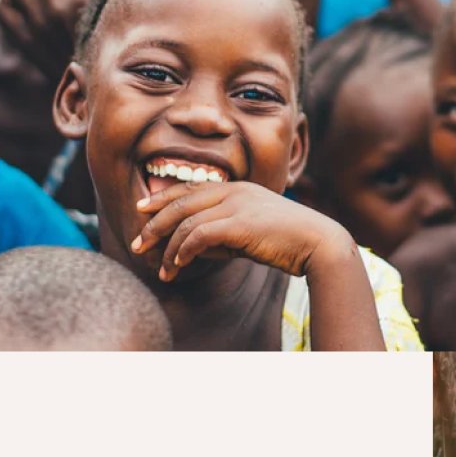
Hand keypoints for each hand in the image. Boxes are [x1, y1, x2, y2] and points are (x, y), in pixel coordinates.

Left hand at [131, 181, 355, 282]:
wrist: (318, 243)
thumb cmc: (287, 242)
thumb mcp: (249, 235)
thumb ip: (221, 236)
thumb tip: (189, 249)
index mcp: (238, 188)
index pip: (191, 189)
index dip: (162, 198)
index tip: (142, 210)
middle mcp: (235, 191)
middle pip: (181, 202)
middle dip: (154, 223)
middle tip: (137, 243)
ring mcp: (237, 204)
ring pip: (186, 221)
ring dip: (167, 247)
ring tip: (159, 268)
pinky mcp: (239, 223)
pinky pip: (198, 235)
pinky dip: (183, 251)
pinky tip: (177, 265)